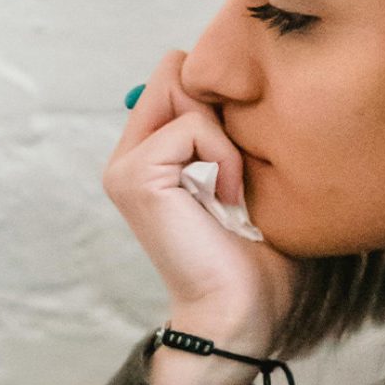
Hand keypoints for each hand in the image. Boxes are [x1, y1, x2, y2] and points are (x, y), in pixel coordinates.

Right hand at [102, 50, 301, 349]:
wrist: (240, 313)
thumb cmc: (258, 256)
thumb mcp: (250, 176)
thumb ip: (235, 129)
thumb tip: (246, 84)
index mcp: (152, 153)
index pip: (179, 75)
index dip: (222, 96)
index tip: (247, 148)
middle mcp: (131, 154)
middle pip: (176, 70)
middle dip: (221, 107)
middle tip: (239, 169)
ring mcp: (126, 164)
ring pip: (183, 88)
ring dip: (226, 136)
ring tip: (236, 189)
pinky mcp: (135, 175)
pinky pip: (192, 126)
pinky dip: (224, 157)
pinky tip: (230, 199)